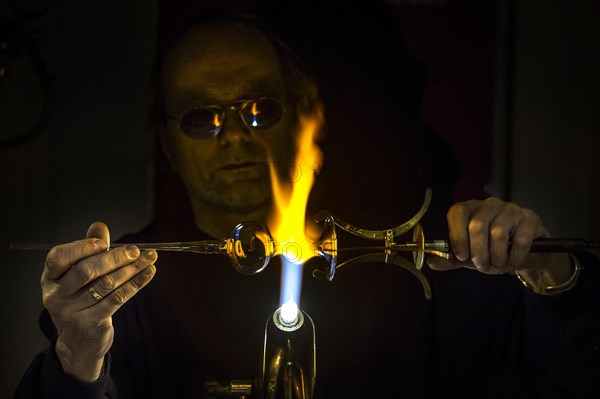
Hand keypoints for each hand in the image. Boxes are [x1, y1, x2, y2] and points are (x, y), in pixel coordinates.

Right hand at [41, 222, 156, 381]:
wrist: (79, 341)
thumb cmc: (81, 299)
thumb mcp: (78, 275)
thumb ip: (88, 250)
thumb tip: (99, 226)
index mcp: (49, 279)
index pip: (59, 257)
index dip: (82, 247)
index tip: (105, 242)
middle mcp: (56, 296)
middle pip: (86, 271)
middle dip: (114, 257)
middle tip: (136, 249)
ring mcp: (71, 313)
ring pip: (106, 285)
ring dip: (131, 269)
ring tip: (149, 258)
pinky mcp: (91, 324)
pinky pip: (117, 299)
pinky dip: (136, 283)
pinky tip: (149, 272)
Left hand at [427, 197, 572, 287]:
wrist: (524, 255)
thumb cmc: (493, 251)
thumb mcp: (470, 256)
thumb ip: (451, 259)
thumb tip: (432, 262)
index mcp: (470, 209)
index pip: (457, 213)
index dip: (457, 236)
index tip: (461, 256)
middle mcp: (489, 204)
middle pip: (477, 225)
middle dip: (478, 252)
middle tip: (482, 266)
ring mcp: (511, 209)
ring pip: (498, 232)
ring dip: (496, 256)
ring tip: (497, 265)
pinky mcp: (530, 218)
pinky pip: (520, 240)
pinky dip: (515, 256)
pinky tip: (514, 261)